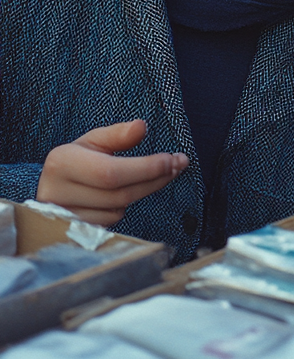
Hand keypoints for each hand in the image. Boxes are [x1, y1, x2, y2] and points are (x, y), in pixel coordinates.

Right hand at [36, 119, 188, 226]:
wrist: (51, 187)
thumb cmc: (78, 159)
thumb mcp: (94, 140)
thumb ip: (119, 134)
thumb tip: (141, 126)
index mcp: (62, 163)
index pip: (110, 172)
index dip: (145, 168)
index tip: (172, 159)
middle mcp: (56, 192)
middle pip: (119, 194)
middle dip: (155, 179)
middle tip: (178, 165)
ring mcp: (61, 217)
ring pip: (117, 210)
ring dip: (143, 193)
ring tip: (157, 176)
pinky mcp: (70, 232)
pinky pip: (110, 223)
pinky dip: (123, 207)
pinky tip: (129, 192)